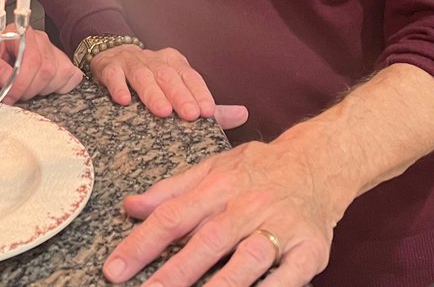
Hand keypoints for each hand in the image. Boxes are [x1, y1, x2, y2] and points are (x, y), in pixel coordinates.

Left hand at [0, 28, 82, 103]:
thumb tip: (7, 79)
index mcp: (21, 33)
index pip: (32, 60)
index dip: (22, 83)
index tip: (9, 97)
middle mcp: (40, 39)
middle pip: (47, 70)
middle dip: (29, 90)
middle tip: (14, 95)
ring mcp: (53, 50)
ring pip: (60, 74)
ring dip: (42, 90)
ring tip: (25, 88)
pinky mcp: (61, 61)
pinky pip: (72, 77)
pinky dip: (60, 87)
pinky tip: (42, 87)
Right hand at [91, 45, 247, 128]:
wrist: (111, 56)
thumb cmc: (152, 80)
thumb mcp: (180, 88)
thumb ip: (207, 105)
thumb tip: (243, 114)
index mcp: (175, 63)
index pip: (190, 76)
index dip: (199, 92)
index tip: (208, 112)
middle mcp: (154, 60)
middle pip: (169, 75)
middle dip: (180, 95)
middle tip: (190, 115)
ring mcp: (130, 62)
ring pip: (143, 75)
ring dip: (152, 92)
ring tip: (162, 110)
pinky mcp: (108, 67)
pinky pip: (113, 75)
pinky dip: (118, 86)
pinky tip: (122, 101)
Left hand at [103, 138, 338, 286]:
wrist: (319, 160)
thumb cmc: (257, 169)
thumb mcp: (212, 168)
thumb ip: (171, 190)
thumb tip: (129, 206)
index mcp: (218, 185)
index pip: (172, 216)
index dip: (141, 243)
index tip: (114, 269)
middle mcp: (246, 205)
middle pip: (207, 241)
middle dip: (174, 273)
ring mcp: (280, 227)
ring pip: (247, 259)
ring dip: (221, 286)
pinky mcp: (310, 248)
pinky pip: (290, 276)